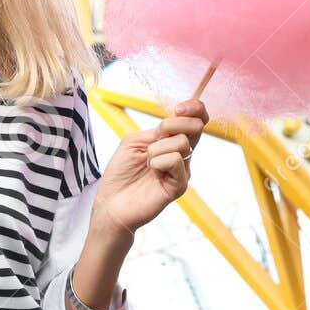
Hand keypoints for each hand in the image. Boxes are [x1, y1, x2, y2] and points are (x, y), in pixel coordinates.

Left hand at [92, 98, 209, 237]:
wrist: (112, 202)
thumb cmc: (121, 172)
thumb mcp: (134, 141)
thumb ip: (156, 131)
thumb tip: (174, 125)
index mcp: (172, 141)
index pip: (196, 120)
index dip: (195, 108)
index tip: (179, 108)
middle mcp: (182, 155)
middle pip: (197, 127)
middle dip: (176, 123)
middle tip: (158, 134)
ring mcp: (182, 171)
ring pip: (182, 143)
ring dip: (157, 148)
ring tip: (147, 162)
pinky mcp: (179, 186)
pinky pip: (175, 161)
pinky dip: (158, 161)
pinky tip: (151, 171)